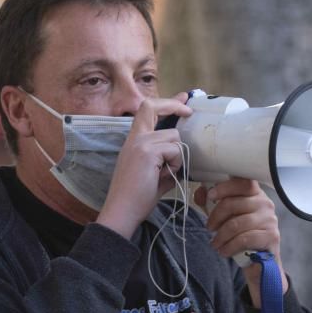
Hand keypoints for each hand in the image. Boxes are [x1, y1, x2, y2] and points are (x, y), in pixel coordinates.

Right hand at [96, 93, 192, 237]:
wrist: (122, 211)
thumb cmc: (136, 197)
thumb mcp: (153, 172)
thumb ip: (165, 159)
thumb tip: (182, 153)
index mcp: (133, 141)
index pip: (146, 110)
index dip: (166, 102)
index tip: (182, 100)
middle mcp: (135, 138)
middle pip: (154, 107)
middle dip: (175, 106)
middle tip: (189, 112)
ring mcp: (140, 143)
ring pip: (174, 136)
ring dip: (177, 155)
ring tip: (166, 172)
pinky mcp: (147, 152)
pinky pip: (175, 150)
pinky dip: (176, 164)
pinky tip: (165, 176)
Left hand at [194, 178, 287, 307]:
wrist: (260, 262)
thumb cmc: (242, 235)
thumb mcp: (225, 217)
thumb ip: (213, 203)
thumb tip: (200, 193)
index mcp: (255, 194)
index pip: (242, 183)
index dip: (224, 188)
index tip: (210, 196)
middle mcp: (265, 204)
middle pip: (234, 204)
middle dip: (216, 217)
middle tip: (209, 227)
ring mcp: (270, 220)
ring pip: (236, 224)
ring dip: (221, 236)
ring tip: (215, 244)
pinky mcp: (271, 236)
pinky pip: (244, 239)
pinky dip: (229, 247)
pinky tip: (224, 251)